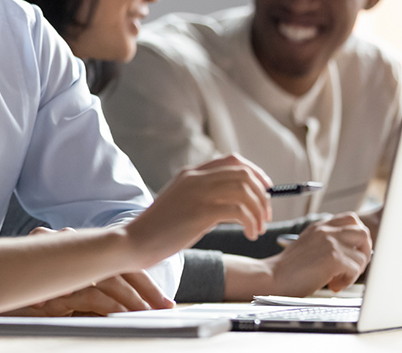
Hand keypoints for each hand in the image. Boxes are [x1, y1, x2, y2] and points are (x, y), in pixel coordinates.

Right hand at [0, 227, 173, 315]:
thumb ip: (83, 297)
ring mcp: (61, 264)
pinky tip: (126, 316)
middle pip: (117, 264)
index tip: (161, 302)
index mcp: (72, 252)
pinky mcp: (55, 283)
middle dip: (145, 287)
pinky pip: (91, 291)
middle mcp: (68, 250)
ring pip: (109, 277)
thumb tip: (115, 309)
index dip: (140, 279)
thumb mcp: (60, 299)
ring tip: (153, 316)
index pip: (114, 259)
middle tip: (167, 308)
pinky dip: (112, 304)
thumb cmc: (22, 302)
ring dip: (134, 299)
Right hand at [127, 154, 273, 265]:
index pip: (232, 160)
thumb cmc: (159, 229)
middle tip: (265, 216)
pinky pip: (239, 211)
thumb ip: (203, 197)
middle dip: (262, 194)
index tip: (265, 190)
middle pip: (243, 173)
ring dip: (259, 210)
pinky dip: (250, 223)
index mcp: (191, 173)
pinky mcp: (200, 212)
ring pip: (245, 190)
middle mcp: (196, 178)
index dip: (255, 173)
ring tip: (257, 229)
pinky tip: (249, 235)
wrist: (136, 241)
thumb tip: (238, 203)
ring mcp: (198, 193)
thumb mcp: (182, 203)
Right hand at [266, 212, 372, 293]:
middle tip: (351, 267)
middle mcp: (326, 230)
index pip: (351, 220)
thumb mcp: (309, 247)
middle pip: (363, 232)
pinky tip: (333, 285)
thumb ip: (328, 244)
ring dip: (356, 269)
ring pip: (363, 253)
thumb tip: (355, 253)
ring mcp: (330, 242)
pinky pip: (356, 269)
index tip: (349, 254)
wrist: (272, 277)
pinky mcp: (333, 258)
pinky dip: (348, 281)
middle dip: (363, 252)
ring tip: (339, 278)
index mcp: (319, 227)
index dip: (357, 238)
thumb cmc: (289, 269)